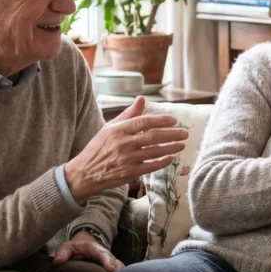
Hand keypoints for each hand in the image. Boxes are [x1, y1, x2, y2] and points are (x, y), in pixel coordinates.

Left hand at [52, 230, 122, 271]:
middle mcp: (106, 258)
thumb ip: (62, 252)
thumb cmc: (75, 248)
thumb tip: (57, 262)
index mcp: (96, 249)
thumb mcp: (67, 246)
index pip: (104, 253)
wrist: (84, 247)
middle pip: (116, 264)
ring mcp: (109, 266)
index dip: (108, 260)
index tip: (111, 268)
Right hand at [65, 99, 185, 201]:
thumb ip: (128, 114)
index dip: (161, 120)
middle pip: (152, 137)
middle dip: (172, 134)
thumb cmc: (99, 147)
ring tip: (182, 144)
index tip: (174, 120)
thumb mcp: (110, 127)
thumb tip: (142, 99)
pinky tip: (171, 157)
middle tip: (185, 133)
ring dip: (171, 147)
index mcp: (118, 130)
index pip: (143, 122)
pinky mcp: (129, 173)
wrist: (85, 172)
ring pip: (154, 152)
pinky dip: (162, 162)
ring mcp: (127, 159)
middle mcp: (123, 143)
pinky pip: (150, 166)